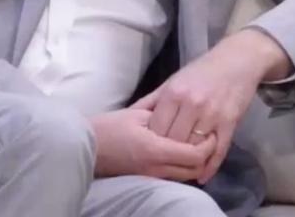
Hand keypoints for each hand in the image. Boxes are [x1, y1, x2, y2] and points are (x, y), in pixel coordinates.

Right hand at [90, 108, 216, 180]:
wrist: (84, 147)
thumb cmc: (110, 126)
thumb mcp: (138, 114)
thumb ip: (165, 117)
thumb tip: (189, 116)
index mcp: (156, 150)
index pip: (195, 155)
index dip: (208, 145)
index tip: (211, 131)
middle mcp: (156, 168)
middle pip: (194, 170)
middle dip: (205, 155)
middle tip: (208, 137)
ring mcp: (150, 176)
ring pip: (185, 175)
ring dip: (194, 162)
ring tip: (196, 143)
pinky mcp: (145, 179)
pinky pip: (172, 176)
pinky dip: (182, 166)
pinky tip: (180, 151)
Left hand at [134, 28, 292, 182]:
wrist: (238, 59)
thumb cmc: (202, 70)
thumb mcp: (173, 81)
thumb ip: (152, 101)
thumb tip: (127, 118)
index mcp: (174, 93)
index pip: (156, 130)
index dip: (152, 142)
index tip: (151, 148)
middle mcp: (192, 104)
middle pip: (173, 141)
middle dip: (168, 152)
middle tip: (166, 159)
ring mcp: (212, 114)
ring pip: (193, 148)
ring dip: (188, 159)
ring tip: (181, 166)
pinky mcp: (230, 122)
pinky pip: (218, 150)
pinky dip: (209, 167)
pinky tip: (201, 176)